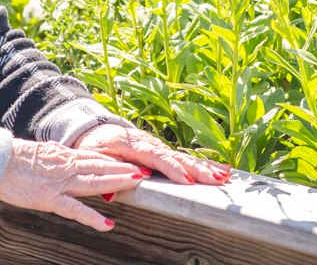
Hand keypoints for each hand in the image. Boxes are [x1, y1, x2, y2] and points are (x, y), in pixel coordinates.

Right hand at [0, 138, 148, 231]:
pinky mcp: (50, 198)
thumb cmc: (11, 160)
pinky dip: (93, 218)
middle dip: (123, 168)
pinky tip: (108, 224)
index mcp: (62, 155)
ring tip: (136, 183)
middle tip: (144, 170)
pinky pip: (75, 209)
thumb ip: (53, 159)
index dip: (113, 159)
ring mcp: (59, 182)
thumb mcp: (37, 154)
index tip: (130, 160)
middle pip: (100, 166)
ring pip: (94, 182)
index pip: (93, 156)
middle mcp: (65, 165)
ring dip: (117, 182)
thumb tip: (62, 160)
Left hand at [71, 123, 231, 187]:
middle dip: (197, 169)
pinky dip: (203, 163)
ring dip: (205, 167)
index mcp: (132, 144)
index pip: (156, 157)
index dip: (172, 168)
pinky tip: (221, 169)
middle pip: (176, 157)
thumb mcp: (93, 157)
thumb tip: (124, 185)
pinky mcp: (163, 151)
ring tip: (224, 176)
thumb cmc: (92, 146)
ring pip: (184, 157)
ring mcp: (157, 146)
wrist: (93, 129)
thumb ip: (109, 168)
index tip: (186, 179)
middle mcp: (149, 143)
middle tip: (216, 179)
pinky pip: (184, 158)